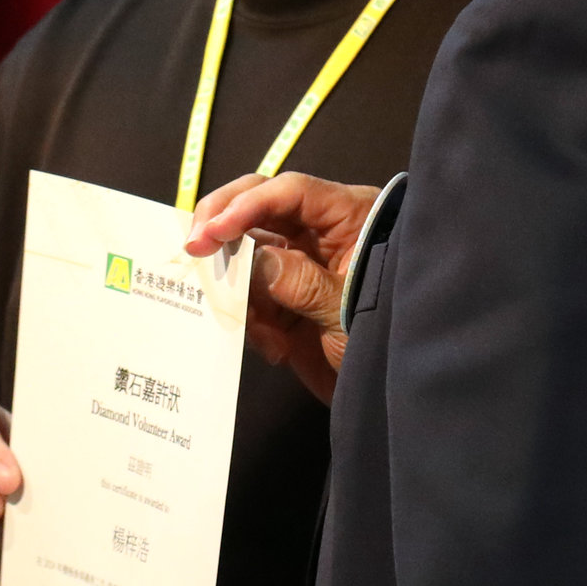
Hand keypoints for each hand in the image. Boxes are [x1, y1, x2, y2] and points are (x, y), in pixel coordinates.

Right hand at [188, 171, 380, 405]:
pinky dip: (251, 320)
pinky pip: (250, 296)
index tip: (211, 233)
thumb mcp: (346, 309)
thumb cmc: (387, 339)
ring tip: (252, 323)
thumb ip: (299, 281)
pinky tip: (275, 348)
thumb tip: (253, 260)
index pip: (290, 192)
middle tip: (194, 248)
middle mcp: (321, 232)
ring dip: (239, 287)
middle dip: (224, 226)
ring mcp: (301, 265)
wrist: (393, 393)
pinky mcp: (286, 299)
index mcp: (348, 217)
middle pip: (260, 207)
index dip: (246, 205)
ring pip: (248, 253)